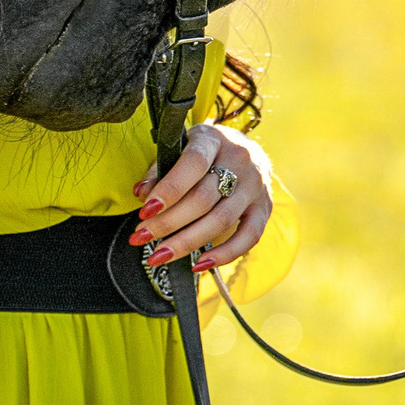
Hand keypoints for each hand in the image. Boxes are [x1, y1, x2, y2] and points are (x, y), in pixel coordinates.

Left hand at [131, 123, 274, 272]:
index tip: (144, 212)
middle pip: (204, 198)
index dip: (169, 190)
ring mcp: (255, 185)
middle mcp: (240, 159)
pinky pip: (248, 237)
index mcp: (214, 139)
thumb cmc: (203, 152)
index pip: (193, 164)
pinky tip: (198, 265)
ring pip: (221, 220)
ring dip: (186, 243)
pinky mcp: (265, 208)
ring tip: (159, 256)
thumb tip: (141, 194)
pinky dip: (224, 254)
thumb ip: (161, 169)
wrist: (245, 150)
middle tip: (140, 237)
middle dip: (168, 222)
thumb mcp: (181, 148)